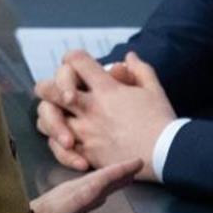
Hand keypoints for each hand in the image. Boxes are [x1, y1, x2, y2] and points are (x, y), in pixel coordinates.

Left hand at [30, 159, 142, 212]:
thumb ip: (81, 200)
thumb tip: (103, 189)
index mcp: (77, 190)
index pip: (103, 176)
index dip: (121, 169)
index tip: (138, 160)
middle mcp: (75, 189)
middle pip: (102, 177)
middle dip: (120, 170)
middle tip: (138, 164)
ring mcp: (70, 197)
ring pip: (97, 184)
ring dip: (113, 180)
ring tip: (127, 177)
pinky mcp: (66, 207)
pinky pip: (90, 195)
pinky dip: (102, 191)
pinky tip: (103, 196)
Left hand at [48, 52, 175, 180]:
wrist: (166, 154)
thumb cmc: (161, 120)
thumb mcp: (153, 88)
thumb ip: (139, 69)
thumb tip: (129, 57)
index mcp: (106, 88)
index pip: (75, 61)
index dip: (73, 58)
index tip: (78, 64)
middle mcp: (90, 108)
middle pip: (49, 91)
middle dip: (48, 88)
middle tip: (57, 93)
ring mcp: (85, 132)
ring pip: (47, 121)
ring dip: (50, 118)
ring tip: (60, 118)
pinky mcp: (87, 153)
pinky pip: (59, 149)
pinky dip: (59, 145)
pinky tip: (69, 142)